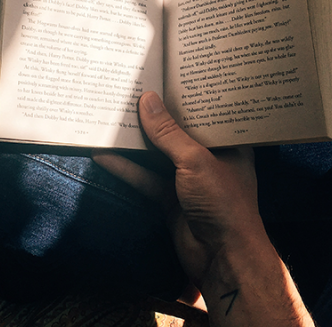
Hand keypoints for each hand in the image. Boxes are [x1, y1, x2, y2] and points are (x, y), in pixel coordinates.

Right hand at [93, 92, 313, 325]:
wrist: (223, 258)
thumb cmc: (224, 202)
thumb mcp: (196, 160)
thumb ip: (168, 133)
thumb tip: (147, 101)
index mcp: (228, 142)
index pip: (205, 112)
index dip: (186, 94)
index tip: (163, 73)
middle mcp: (209, 157)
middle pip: (177, 131)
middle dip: (155, 115)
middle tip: (131, 89)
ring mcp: (187, 178)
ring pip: (157, 154)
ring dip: (136, 141)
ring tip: (111, 116)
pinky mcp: (169, 198)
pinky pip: (144, 177)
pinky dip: (125, 167)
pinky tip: (103, 154)